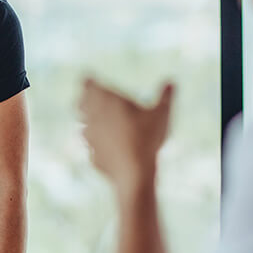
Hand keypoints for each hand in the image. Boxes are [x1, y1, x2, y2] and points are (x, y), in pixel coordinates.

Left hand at [78, 78, 173, 196]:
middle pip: (80, 102)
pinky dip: (93, 141)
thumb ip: (166, 96)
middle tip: (88, 97)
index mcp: (107, 100)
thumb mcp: (162, 115)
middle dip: (85, 99)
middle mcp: (93, 116)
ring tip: (93, 118)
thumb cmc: (147, 138)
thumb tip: (171, 81)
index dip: (89, 82)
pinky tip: (103, 143)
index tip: (91, 81)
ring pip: (81, 123)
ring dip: (87, 120)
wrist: (133, 171)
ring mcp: (88, 135)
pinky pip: (88, 144)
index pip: (88, 84)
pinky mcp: (90, 152)